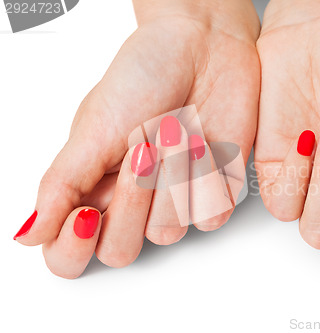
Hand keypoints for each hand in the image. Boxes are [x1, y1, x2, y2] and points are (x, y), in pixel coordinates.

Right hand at [13, 0, 260, 277]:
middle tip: (140, 150)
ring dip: (171, 178)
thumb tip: (27, 235)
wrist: (203, 47)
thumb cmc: (145, 75)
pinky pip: (211, 216)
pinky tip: (203, 142)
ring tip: (176, 129)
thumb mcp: (95, 126)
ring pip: (168, 233)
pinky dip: (206, 178)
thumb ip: (63, 183)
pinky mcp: (215, 192)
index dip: (73, 248)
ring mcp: (175, 200)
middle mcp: (132, 202)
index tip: (85, 215)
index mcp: (93, 187)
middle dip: (131, 200)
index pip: (70, 254)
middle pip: (121, 251)